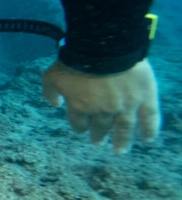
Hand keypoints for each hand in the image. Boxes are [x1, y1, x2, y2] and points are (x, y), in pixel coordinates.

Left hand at [41, 59, 160, 153]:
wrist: (102, 49)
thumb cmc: (74, 62)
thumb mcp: (51, 76)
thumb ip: (50, 93)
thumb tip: (54, 105)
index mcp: (80, 106)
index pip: (78, 122)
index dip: (79, 126)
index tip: (81, 130)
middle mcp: (102, 111)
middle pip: (100, 127)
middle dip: (98, 135)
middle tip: (97, 142)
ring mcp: (124, 106)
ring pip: (123, 128)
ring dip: (122, 141)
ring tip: (119, 150)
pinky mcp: (144, 98)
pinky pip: (149, 118)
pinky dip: (149, 130)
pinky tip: (148, 139)